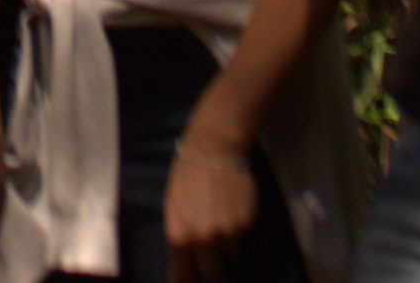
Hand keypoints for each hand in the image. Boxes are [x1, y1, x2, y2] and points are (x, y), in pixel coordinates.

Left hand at [164, 130, 259, 282]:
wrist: (213, 149)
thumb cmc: (186, 178)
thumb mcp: (173, 211)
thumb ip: (179, 242)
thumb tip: (183, 270)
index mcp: (180, 237)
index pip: (185, 277)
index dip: (188, 281)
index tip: (192, 280)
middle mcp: (204, 240)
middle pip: (213, 276)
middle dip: (211, 273)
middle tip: (210, 264)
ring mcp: (228, 233)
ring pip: (230, 258)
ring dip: (225, 251)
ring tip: (219, 226)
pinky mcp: (247, 224)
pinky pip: (242, 240)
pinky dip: (237, 233)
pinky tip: (230, 213)